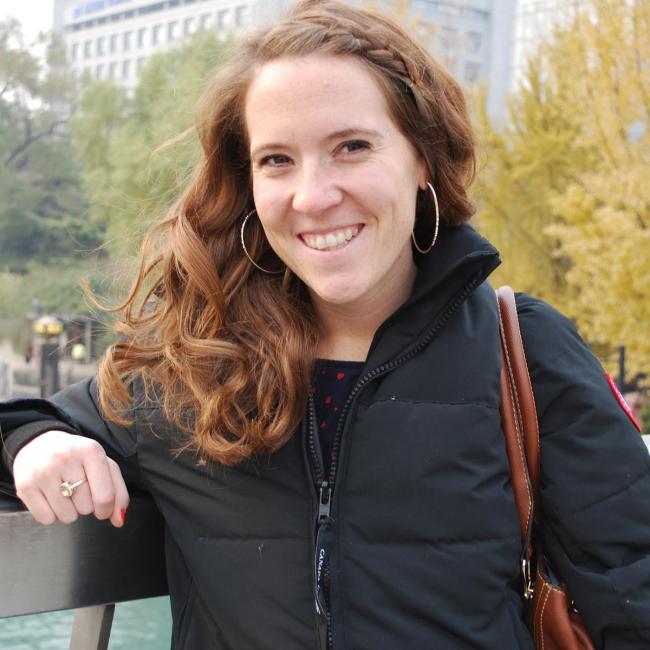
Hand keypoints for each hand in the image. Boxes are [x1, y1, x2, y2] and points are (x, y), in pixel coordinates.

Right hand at [12, 430, 128, 527]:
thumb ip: (118, 491)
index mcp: (91, 451)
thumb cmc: (77, 457)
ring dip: (69, 511)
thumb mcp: (102, 465)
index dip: (106, 509)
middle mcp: (66, 458)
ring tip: (64, 493)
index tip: (103, 508)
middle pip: (86, 507)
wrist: (39, 442)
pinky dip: (51, 515)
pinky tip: (51, 497)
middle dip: (86, 505)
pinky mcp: (25, 485)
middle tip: (78, 489)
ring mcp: (43, 472)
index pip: (105, 495)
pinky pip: (46, 519)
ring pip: (67, 516)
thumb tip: (119, 520)